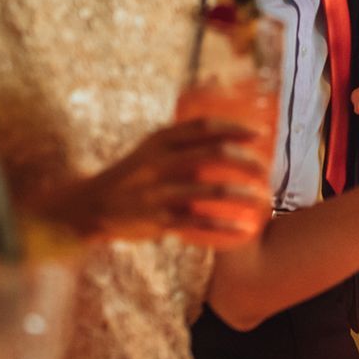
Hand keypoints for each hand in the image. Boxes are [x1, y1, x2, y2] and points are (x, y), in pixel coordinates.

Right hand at [34, 118, 269, 248]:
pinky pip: (200, 222)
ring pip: (213, 189)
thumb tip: (222, 135)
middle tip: (266, 171)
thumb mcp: (149, 150)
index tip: (258, 134)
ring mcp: (159, 191)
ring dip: (244, 194)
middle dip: (247, 161)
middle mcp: (160, 162)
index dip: (234, 128)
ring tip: (263, 200)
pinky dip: (225, 226)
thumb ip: (180, 142)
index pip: (204, 127)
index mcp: (159, 141)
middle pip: (215, 154)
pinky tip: (244, 231)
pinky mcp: (158, 219)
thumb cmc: (130, 175)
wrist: (92, 206)